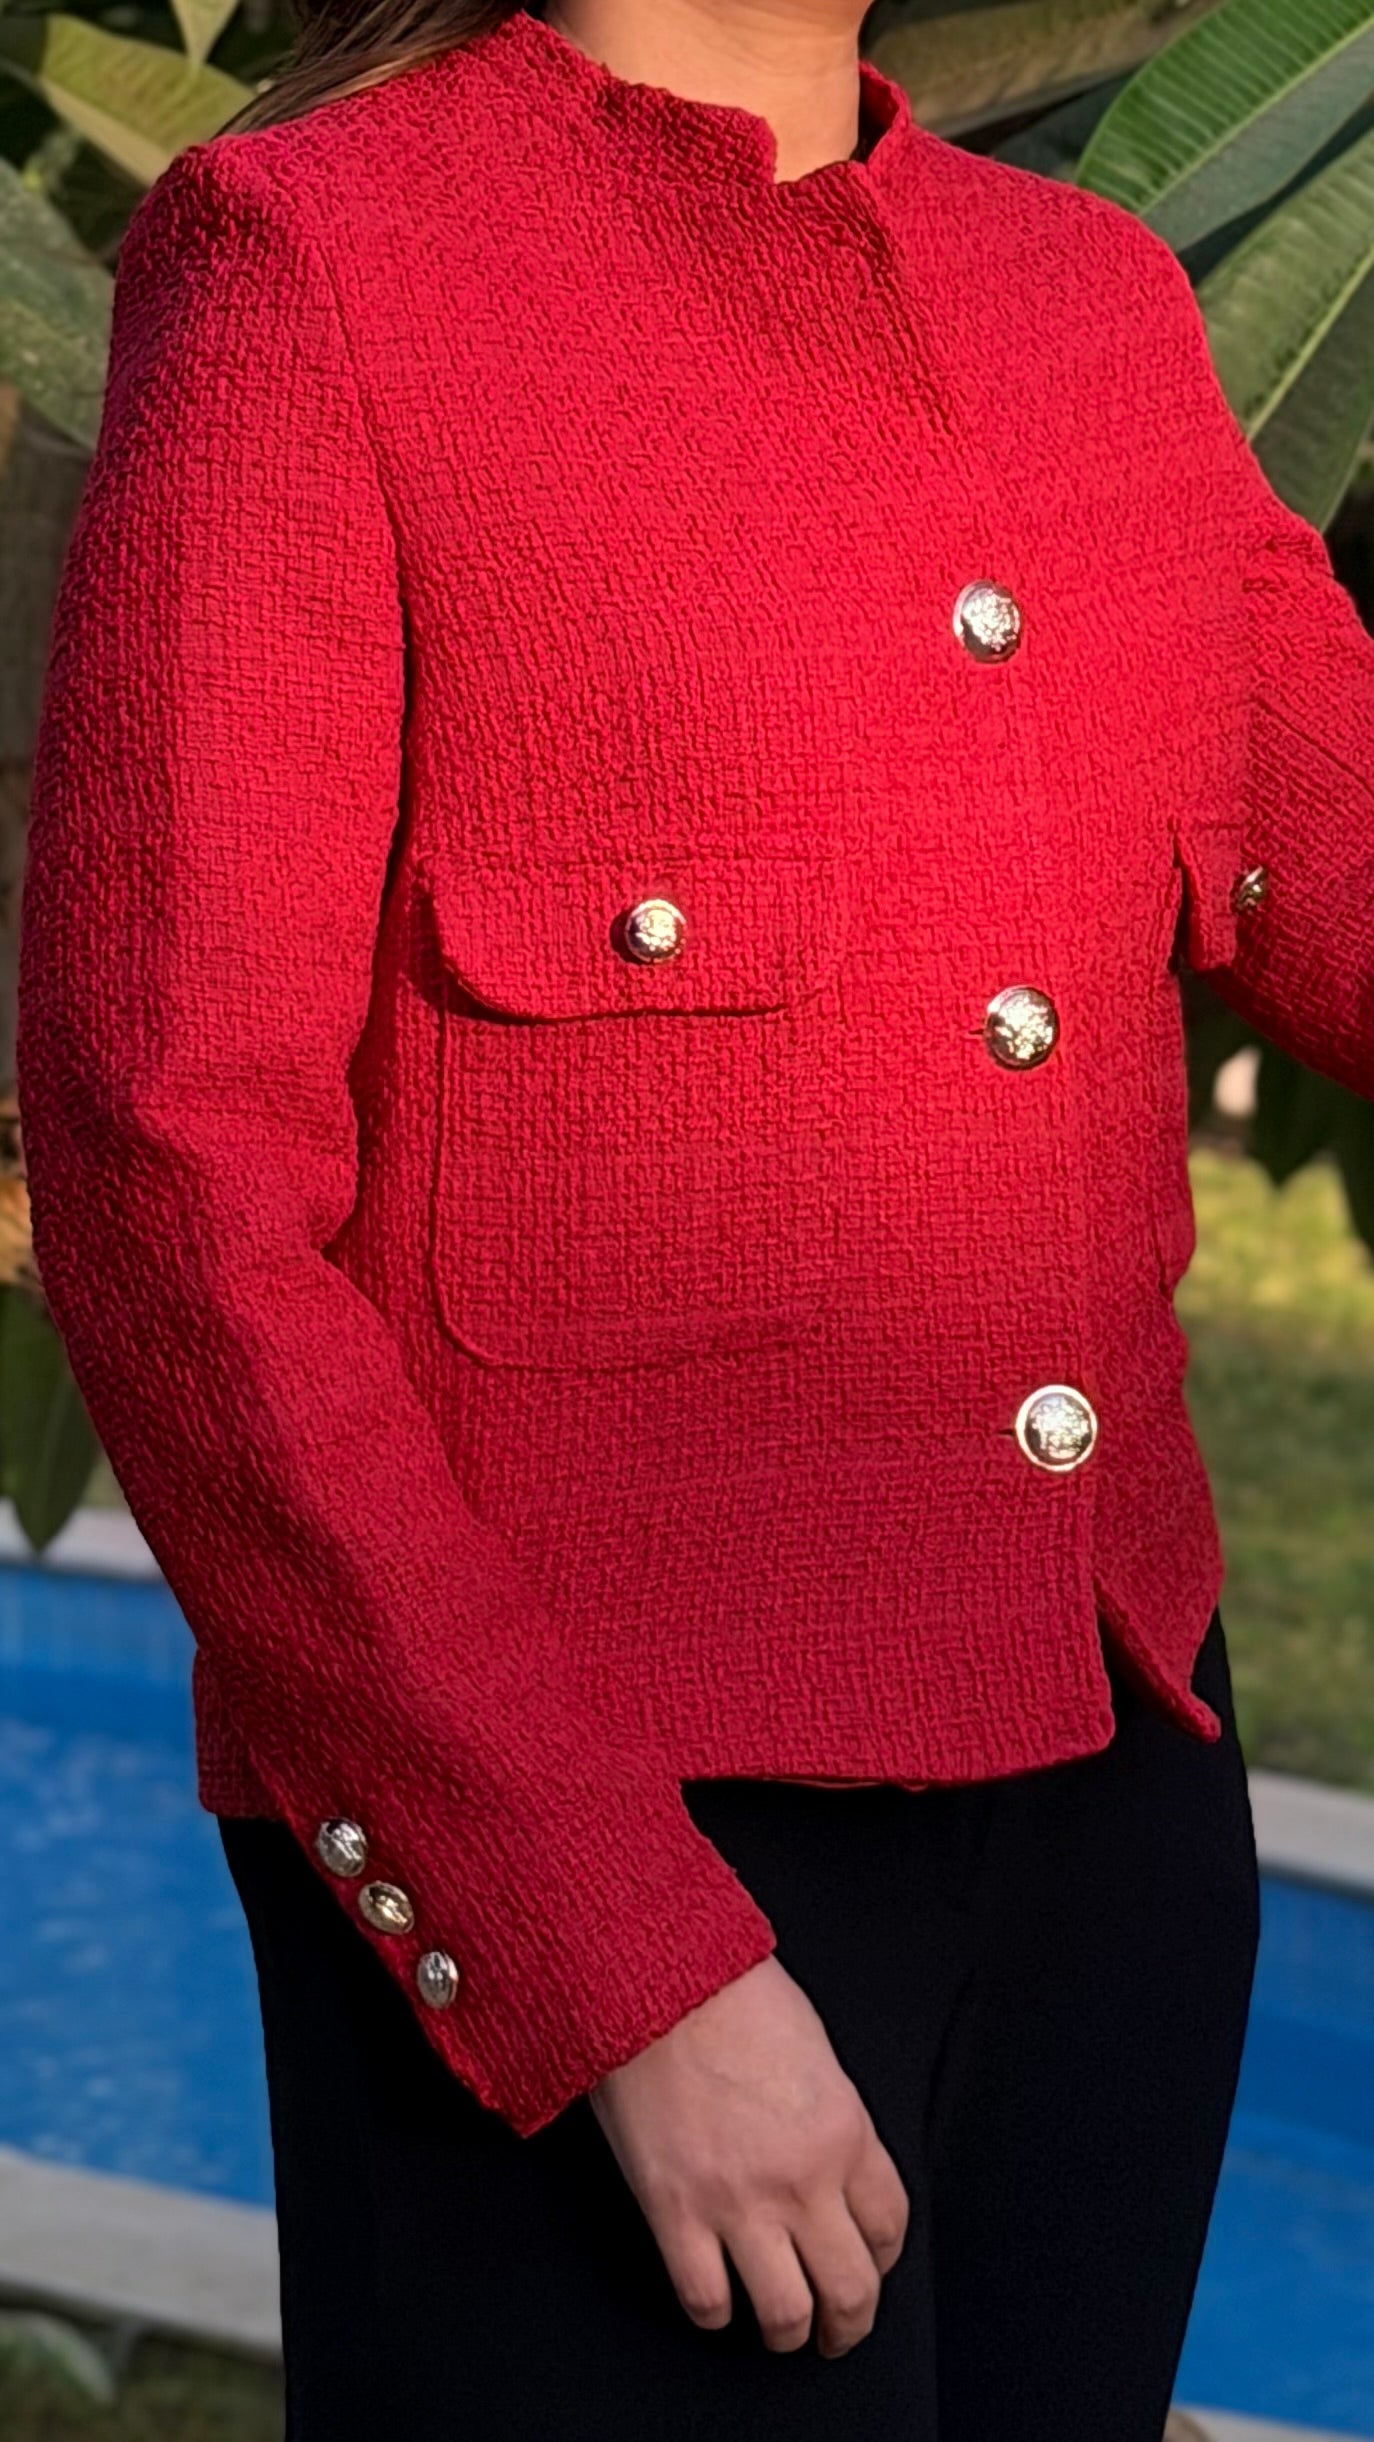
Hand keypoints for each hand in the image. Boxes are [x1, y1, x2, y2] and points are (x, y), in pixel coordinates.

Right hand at [589, 1955, 909, 2357]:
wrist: (653, 1980)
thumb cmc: (729, 1995)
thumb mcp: (814, 2051)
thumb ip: (832, 2119)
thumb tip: (832, 2166)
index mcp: (844, 2132)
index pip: (889, 2227)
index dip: (881, 2258)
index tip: (867, 2263)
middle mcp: (802, 2180)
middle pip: (851, 2291)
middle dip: (849, 2324)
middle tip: (838, 2331)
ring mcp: (738, 2203)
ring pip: (785, 2315)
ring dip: (788, 2334)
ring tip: (780, 2330)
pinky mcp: (675, 2213)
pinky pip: (706, 2301)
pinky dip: (715, 2314)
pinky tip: (716, 2298)